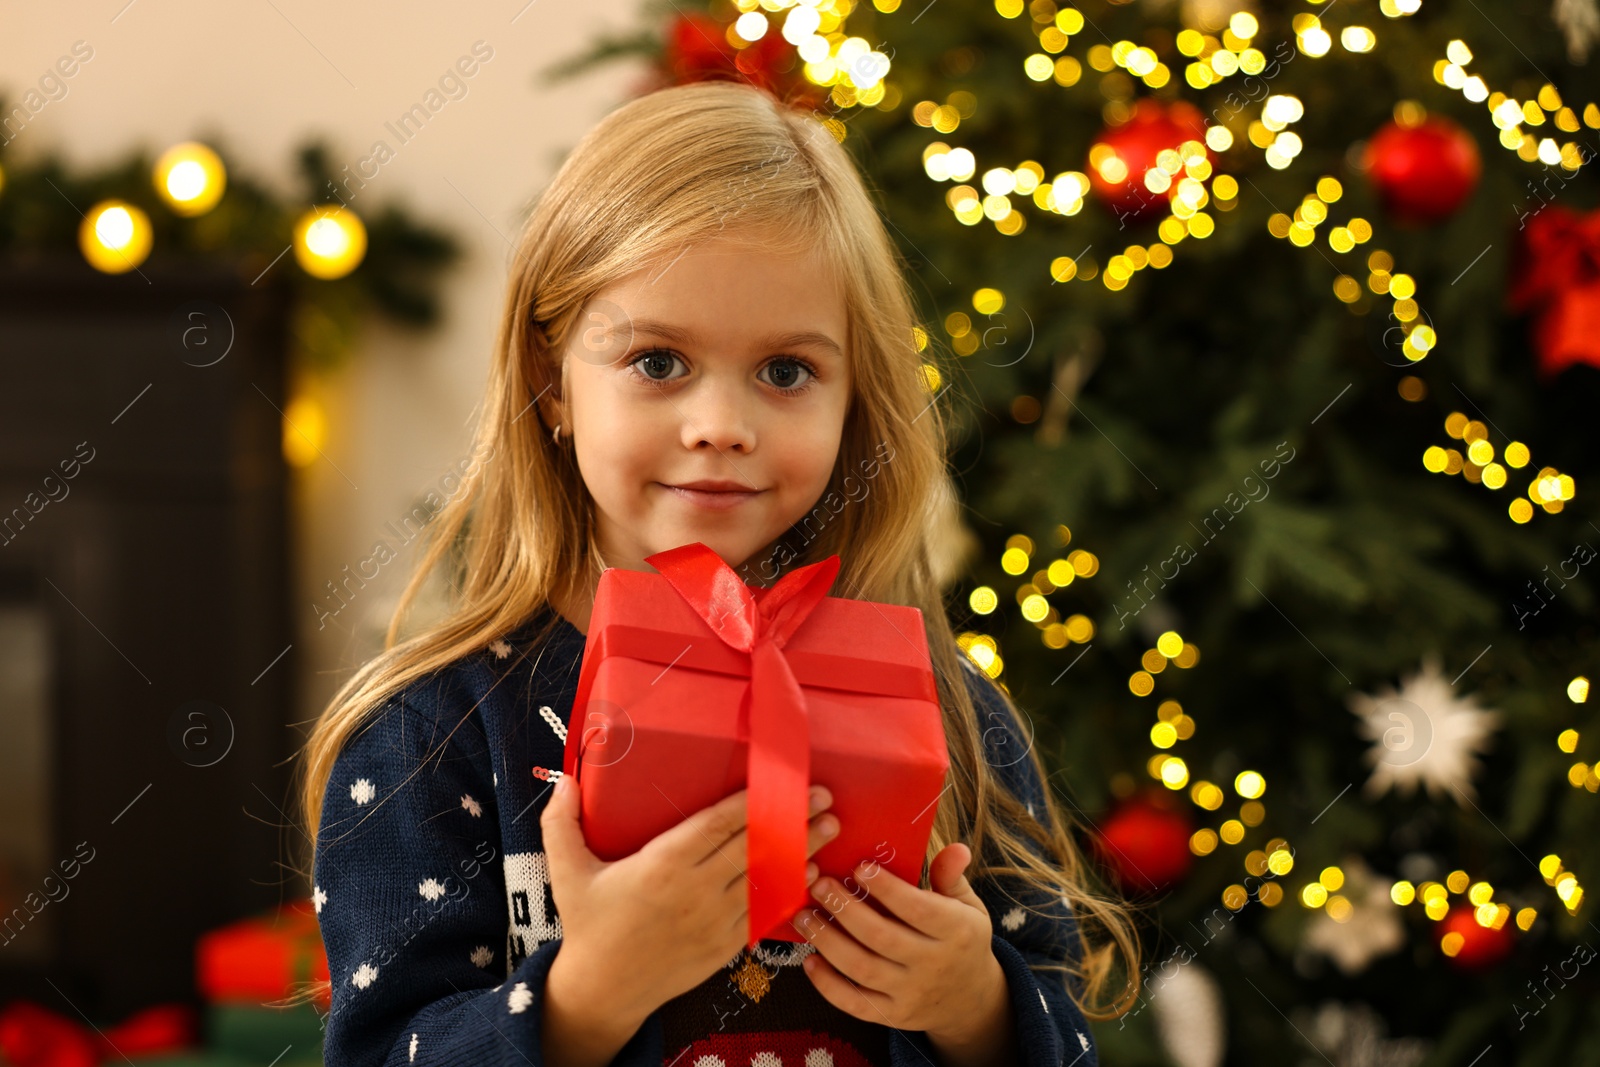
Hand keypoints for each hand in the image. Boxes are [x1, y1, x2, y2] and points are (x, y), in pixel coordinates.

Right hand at [540, 775, 840, 1024]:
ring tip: (831, 828)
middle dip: (794, 818)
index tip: (784, 781)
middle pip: (754, 845)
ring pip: (766, 877)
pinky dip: (789, 891)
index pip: (719, 824)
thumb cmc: (588, 924)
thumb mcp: (567, 871)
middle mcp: (695, 889)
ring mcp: (714, 920)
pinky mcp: (725, 945)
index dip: (755, 800)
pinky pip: (764, 912)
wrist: (604, 989)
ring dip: (803, 852)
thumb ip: (561, 823)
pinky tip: (809, 875)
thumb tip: (563, 780)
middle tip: (825, 795)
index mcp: (663, 864)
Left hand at [789, 842, 1012, 1054]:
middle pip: (882, 937)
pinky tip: (810, 959)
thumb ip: (953, 877)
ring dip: (828, 941)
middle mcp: (933, 964)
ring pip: (862, 968)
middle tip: (820, 885)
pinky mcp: (892, 1015)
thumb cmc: (962, 939)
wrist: (971, 1001)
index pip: (918, 909)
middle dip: (845, 909)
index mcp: (956, 931)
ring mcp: (911, 994)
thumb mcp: (969, 907)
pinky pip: (855, 1004)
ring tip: (804, 916)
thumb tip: (955, 848)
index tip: (860, 866)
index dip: (888, 889)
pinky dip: (828, 984)